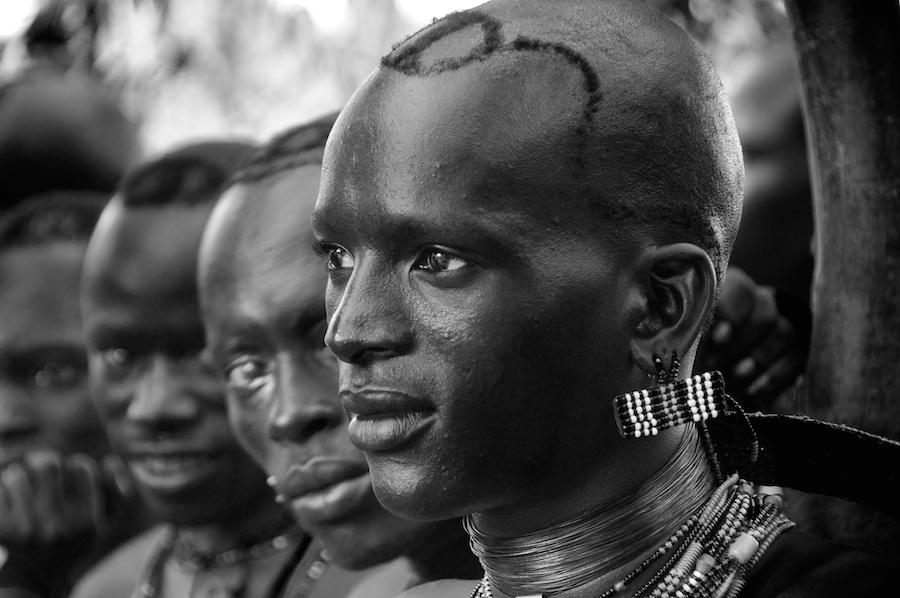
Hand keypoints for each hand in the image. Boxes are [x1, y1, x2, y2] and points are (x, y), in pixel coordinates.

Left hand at [0, 451, 116, 596]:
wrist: (36, 576)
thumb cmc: (72, 542)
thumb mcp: (100, 525)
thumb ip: (114, 495)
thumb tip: (111, 462)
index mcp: (86, 523)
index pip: (81, 468)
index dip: (76, 465)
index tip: (71, 472)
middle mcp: (58, 528)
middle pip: (49, 465)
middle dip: (46, 462)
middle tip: (45, 470)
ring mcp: (27, 531)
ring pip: (18, 474)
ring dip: (20, 475)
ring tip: (24, 484)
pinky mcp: (2, 532)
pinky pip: (0, 490)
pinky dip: (3, 488)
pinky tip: (10, 498)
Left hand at [697, 267, 809, 409]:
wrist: (724, 370)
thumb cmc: (699, 348)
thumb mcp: (691, 340)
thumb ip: (690, 335)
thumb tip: (682, 344)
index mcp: (731, 290)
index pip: (739, 287)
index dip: (731, 311)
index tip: (718, 337)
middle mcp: (760, 302)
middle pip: (764, 311)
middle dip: (741, 341)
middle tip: (717, 362)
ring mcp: (781, 325)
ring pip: (783, 331)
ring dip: (759, 356)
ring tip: (737, 374)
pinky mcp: (796, 350)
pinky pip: (795, 357)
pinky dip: (774, 375)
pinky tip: (754, 388)